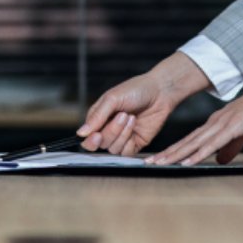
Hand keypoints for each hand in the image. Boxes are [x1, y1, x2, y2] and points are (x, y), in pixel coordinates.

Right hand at [76, 51, 211, 155]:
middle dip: (112, 131)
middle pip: (101, 144)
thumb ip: (97, 116)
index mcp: (99, 118)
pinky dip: (129, 142)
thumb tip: (81, 133)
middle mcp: (108, 129)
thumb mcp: (113, 98)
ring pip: (113, 149)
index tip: (97, 135)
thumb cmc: (136, 89)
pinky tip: (135, 127)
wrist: (161, 92)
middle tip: (123, 115)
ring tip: (132, 117)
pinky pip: (126, 153)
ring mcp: (122, 137)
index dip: (91, 140)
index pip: (87, 137)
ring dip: (123, 134)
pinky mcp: (135, 143)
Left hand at [149, 85, 242, 165]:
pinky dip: (198, 153)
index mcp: (215, 124)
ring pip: (194, 143)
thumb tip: (219, 161)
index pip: (190, 140)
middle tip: (150, 162)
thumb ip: (230, 147)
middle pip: (187, 141)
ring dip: (177, 154)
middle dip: (168, 153)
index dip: (174, 150)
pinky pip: (212, 143)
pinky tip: (187, 162)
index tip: (160, 159)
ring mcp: (222, 124)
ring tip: (161, 163)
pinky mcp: (233, 127)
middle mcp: (214, 123)